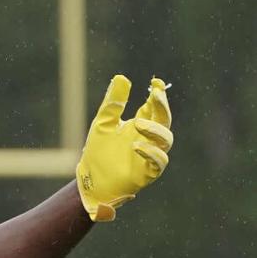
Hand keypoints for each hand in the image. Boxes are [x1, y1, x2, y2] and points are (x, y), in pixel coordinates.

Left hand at [76, 75, 172, 221]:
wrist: (90, 180)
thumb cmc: (98, 152)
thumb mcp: (103, 124)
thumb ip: (113, 103)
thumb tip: (121, 77)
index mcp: (140, 125)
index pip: (155, 107)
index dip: (158, 95)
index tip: (155, 83)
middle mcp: (149, 138)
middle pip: (164, 120)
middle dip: (162, 106)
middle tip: (154, 95)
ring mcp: (150, 155)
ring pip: (166, 140)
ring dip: (155, 130)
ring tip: (138, 124)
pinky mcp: (148, 172)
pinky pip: (158, 162)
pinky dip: (151, 153)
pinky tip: (136, 146)